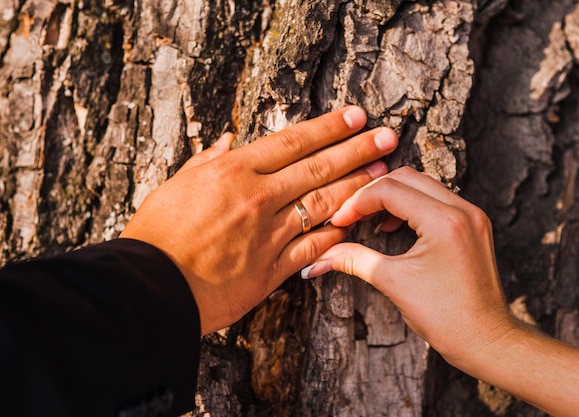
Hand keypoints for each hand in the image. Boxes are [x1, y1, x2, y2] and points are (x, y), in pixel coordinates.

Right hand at [121, 107, 397, 334]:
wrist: (149, 290)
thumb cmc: (156, 236)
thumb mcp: (173, 186)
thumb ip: (204, 161)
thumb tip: (226, 142)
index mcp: (234, 171)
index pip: (292, 142)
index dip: (328, 127)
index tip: (356, 117)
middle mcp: (258, 197)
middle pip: (319, 167)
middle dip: (358, 150)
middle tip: (388, 138)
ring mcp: (269, 234)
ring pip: (324, 204)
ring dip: (357, 187)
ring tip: (383, 173)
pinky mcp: (272, 269)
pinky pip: (313, 247)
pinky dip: (335, 234)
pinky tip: (355, 224)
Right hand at [303, 167, 578, 416]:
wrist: (487, 340)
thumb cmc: (446, 317)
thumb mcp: (393, 283)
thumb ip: (354, 260)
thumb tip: (320, 256)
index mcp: (443, 221)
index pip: (389, 190)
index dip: (357, 202)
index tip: (339, 221)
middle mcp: (462, 209)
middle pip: (405, 177)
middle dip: (372, 193)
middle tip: (350, 215)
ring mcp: (472, 215)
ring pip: (422, 184)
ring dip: (392, 196)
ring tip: (368, 219)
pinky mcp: (474, 225)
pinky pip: (437, 199)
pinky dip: (411, 205)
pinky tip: (392, 226)